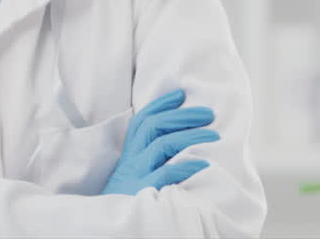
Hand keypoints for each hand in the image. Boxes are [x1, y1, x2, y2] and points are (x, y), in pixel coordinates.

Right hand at [101, 88, 217, 195]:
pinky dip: (186, 166)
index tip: (180, 94)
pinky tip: (204, 163)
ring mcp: (135, 177)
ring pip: (161, 145)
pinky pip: (165, 174)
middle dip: (182, 115)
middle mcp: (130, 162)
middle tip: (208, 113)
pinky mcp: (143, 193)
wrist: (105, 228)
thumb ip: (148, 162)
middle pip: (153, 127)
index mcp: (128, 157)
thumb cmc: (125, 204)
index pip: (141, 122)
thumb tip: (177, 145)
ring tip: (214, 134)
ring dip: (190, 135)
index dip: (160, 105)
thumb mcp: (132, 178)